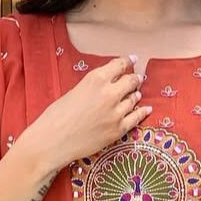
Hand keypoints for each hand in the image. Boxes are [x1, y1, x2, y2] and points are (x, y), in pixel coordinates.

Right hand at [26, 55, 150, 168]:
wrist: (53, 140)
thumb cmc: (57, 115)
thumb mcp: (75, 90)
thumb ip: (94, 85)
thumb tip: (107, 85)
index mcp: (96, 78)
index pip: (119, 65)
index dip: (128, 61)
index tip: (133, 59)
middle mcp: (110, 93)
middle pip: (130, 81)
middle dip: (134, 79)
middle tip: (137, 78)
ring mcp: (116, 112)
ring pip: (134, 99)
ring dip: (136, 95)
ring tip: (137, 93)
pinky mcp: (118, 130)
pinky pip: (136, 118)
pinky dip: (142, 112)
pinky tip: (147, 108)